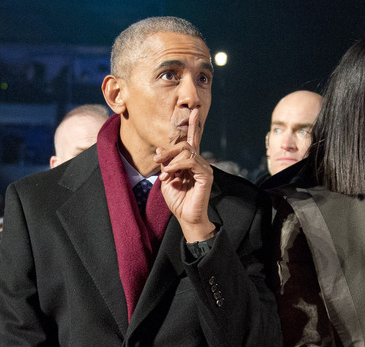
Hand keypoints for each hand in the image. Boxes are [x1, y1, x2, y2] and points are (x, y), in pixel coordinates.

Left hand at [154, 109, 216, 241]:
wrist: (186, 217)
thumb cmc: (177, 200)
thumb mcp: (166, 179)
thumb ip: (165, 165)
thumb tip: (161, 152)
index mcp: (190, 162)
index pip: (192, 140)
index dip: (194, 125)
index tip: (194, 111)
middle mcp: (199, 163)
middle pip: (185, 144)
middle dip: (169, 150)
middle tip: (158, 160)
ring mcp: (204, 168)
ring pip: (187, 151)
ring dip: (172, 159)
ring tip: (165, 172)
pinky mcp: (206, 176)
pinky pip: (192, 162)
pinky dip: (178, 165)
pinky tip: (171, 173)